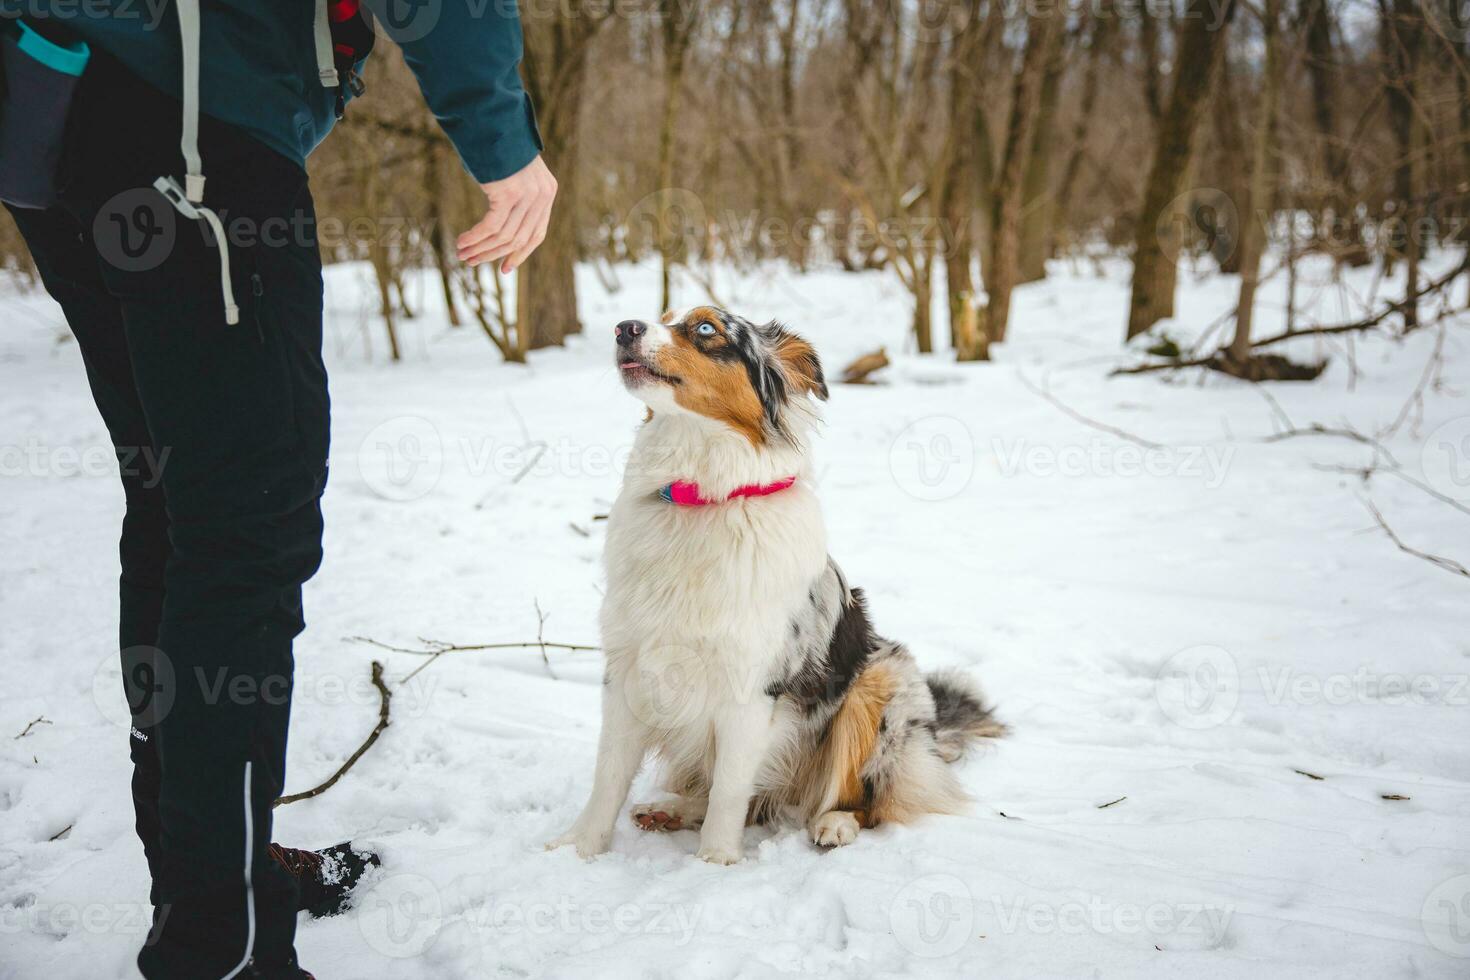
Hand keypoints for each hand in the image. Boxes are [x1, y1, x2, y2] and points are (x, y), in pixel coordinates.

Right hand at [456, 155, 556, 273]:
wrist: (492, 120)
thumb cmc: (498, 146)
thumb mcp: (514, 174)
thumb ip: (516, 198)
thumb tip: (501, 229)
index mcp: (547, 193)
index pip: (537, 234)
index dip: (520, 254)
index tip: (504, 269)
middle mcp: (542, 195)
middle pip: (518, 239)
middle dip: (492, 254)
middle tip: (471, 262)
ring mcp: (527, 195)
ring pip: (504, 236)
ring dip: (480, 248)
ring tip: (462, 255)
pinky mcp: (509, 193)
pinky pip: (491, 226)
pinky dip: (475, 237)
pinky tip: (462, 241)